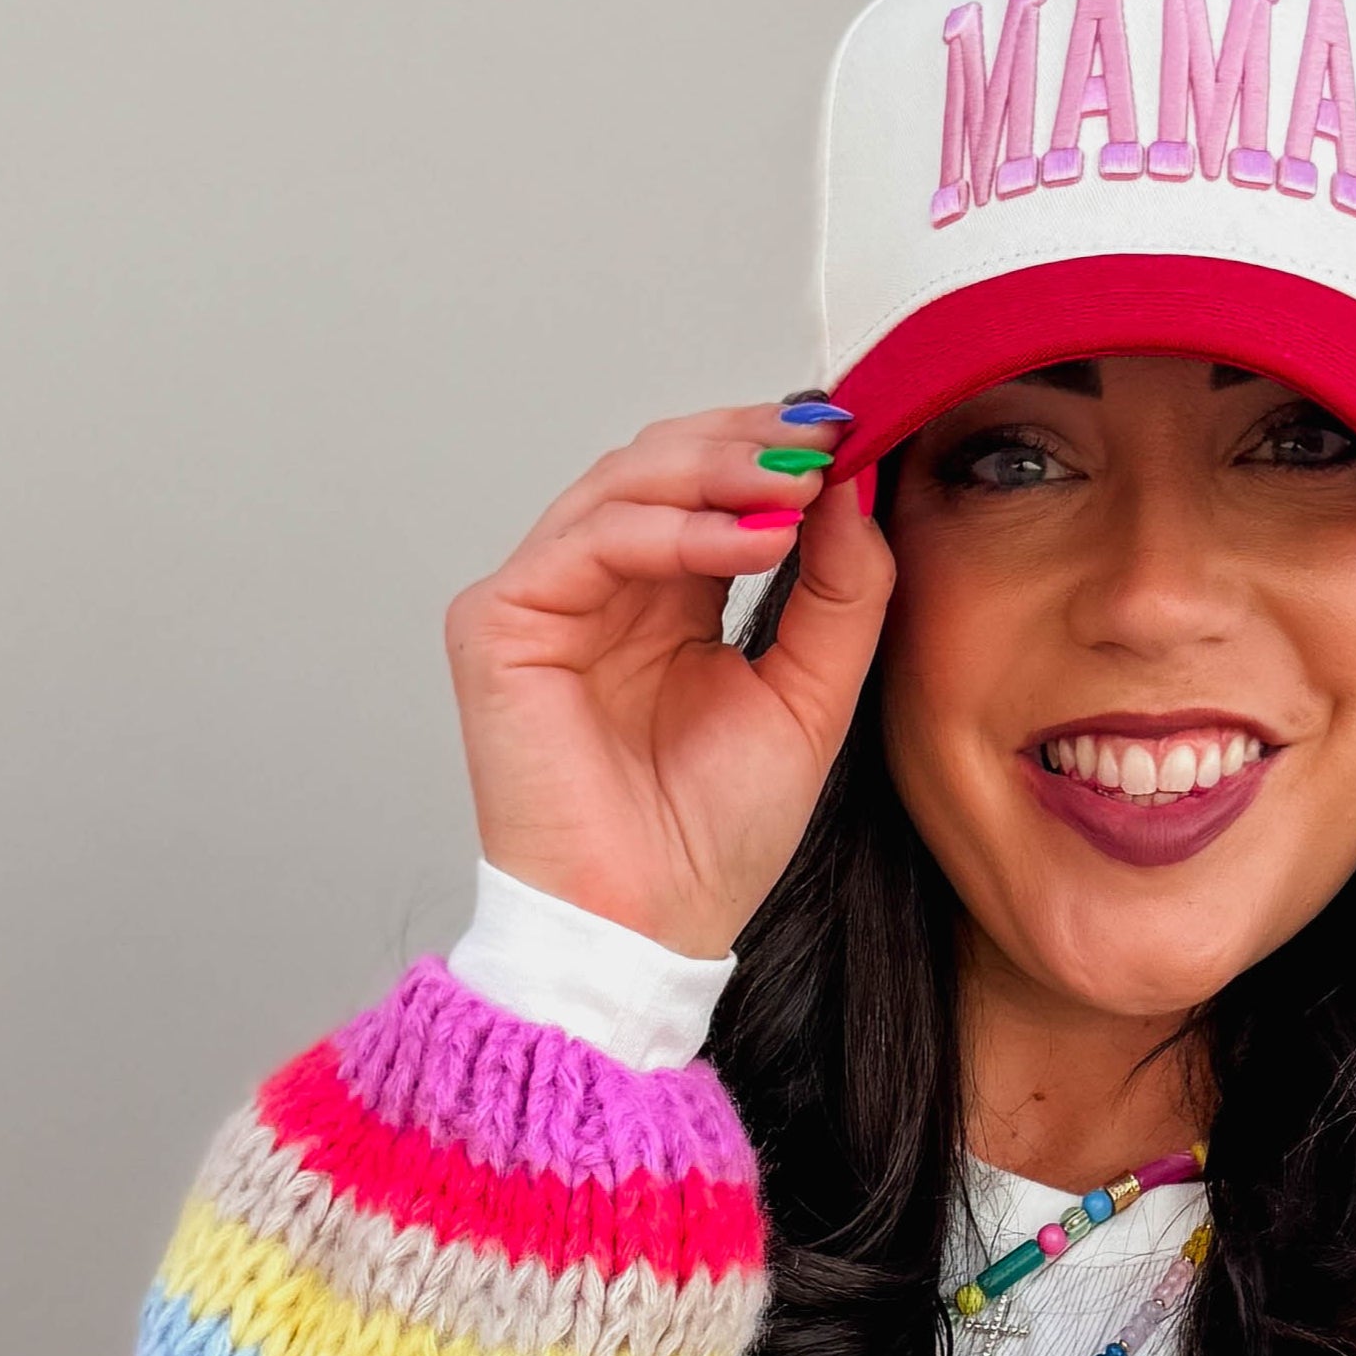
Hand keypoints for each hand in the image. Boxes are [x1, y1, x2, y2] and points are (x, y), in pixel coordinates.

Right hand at [445, 406, 892, 959]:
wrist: (651, 925)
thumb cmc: (713, 836)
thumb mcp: (811, 695)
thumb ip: (838, 591)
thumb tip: (851, 484)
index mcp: (668, 597)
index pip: (711, 483)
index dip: (775, 448)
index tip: (853, 431)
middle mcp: (601, 585)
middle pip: (662, 461)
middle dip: (750, 442)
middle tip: (826, 439)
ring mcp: (546, 597)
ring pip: (624, 482)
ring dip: (719, 471)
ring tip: (799, 484)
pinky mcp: (501, 622)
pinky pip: (590, 540)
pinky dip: (675, 529)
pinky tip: (752, 541)